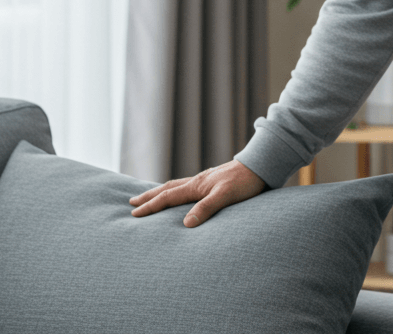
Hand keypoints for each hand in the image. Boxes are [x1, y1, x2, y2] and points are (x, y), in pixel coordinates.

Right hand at [130, 160, 267, 227]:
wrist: (261, 167)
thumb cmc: (245, 182)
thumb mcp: (226, 196)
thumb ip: (206, 208)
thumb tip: (186, 224)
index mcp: (197, 186)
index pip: (168, 197)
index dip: (151, 206)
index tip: (134, 214)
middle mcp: (197, 182)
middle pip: (167, 189)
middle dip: (149, 197)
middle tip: (132, 202)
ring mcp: (205, 181)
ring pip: (177, 186)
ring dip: (161, 192)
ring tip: (150, 196)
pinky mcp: (213, 182)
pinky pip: (188, 187)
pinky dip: (177, 191)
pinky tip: (181, 195)